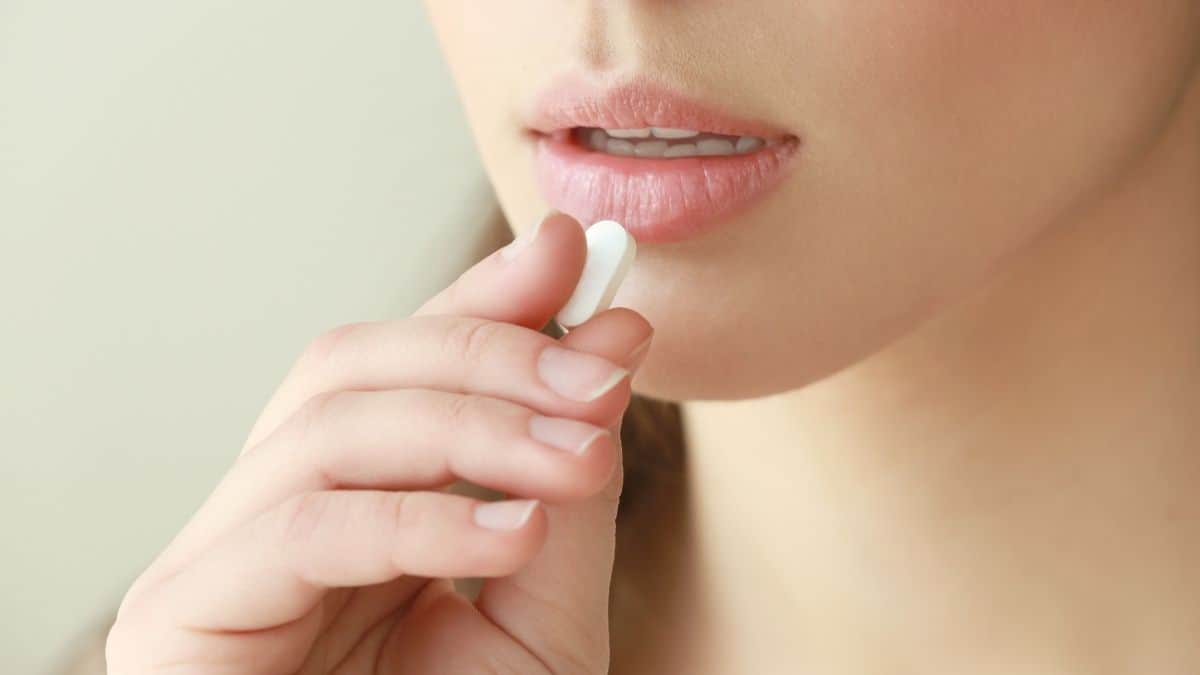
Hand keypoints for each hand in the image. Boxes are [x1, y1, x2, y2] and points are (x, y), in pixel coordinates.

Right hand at [107, 212, 652, 673]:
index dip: (481, 300)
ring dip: (473, 420)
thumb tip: (605, 349)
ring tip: (581, 447)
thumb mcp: (544, 611)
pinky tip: (514, 528)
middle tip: (603, 360)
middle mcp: (274, 504)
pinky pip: (305, 528)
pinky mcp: (183, 614)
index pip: (400, 360)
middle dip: (489, 348)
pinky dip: (420, 515)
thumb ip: (570, 485)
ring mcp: (220, 554)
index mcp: (351, 493)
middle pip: (353, 363)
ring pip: (328, 423)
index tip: (573, 254)